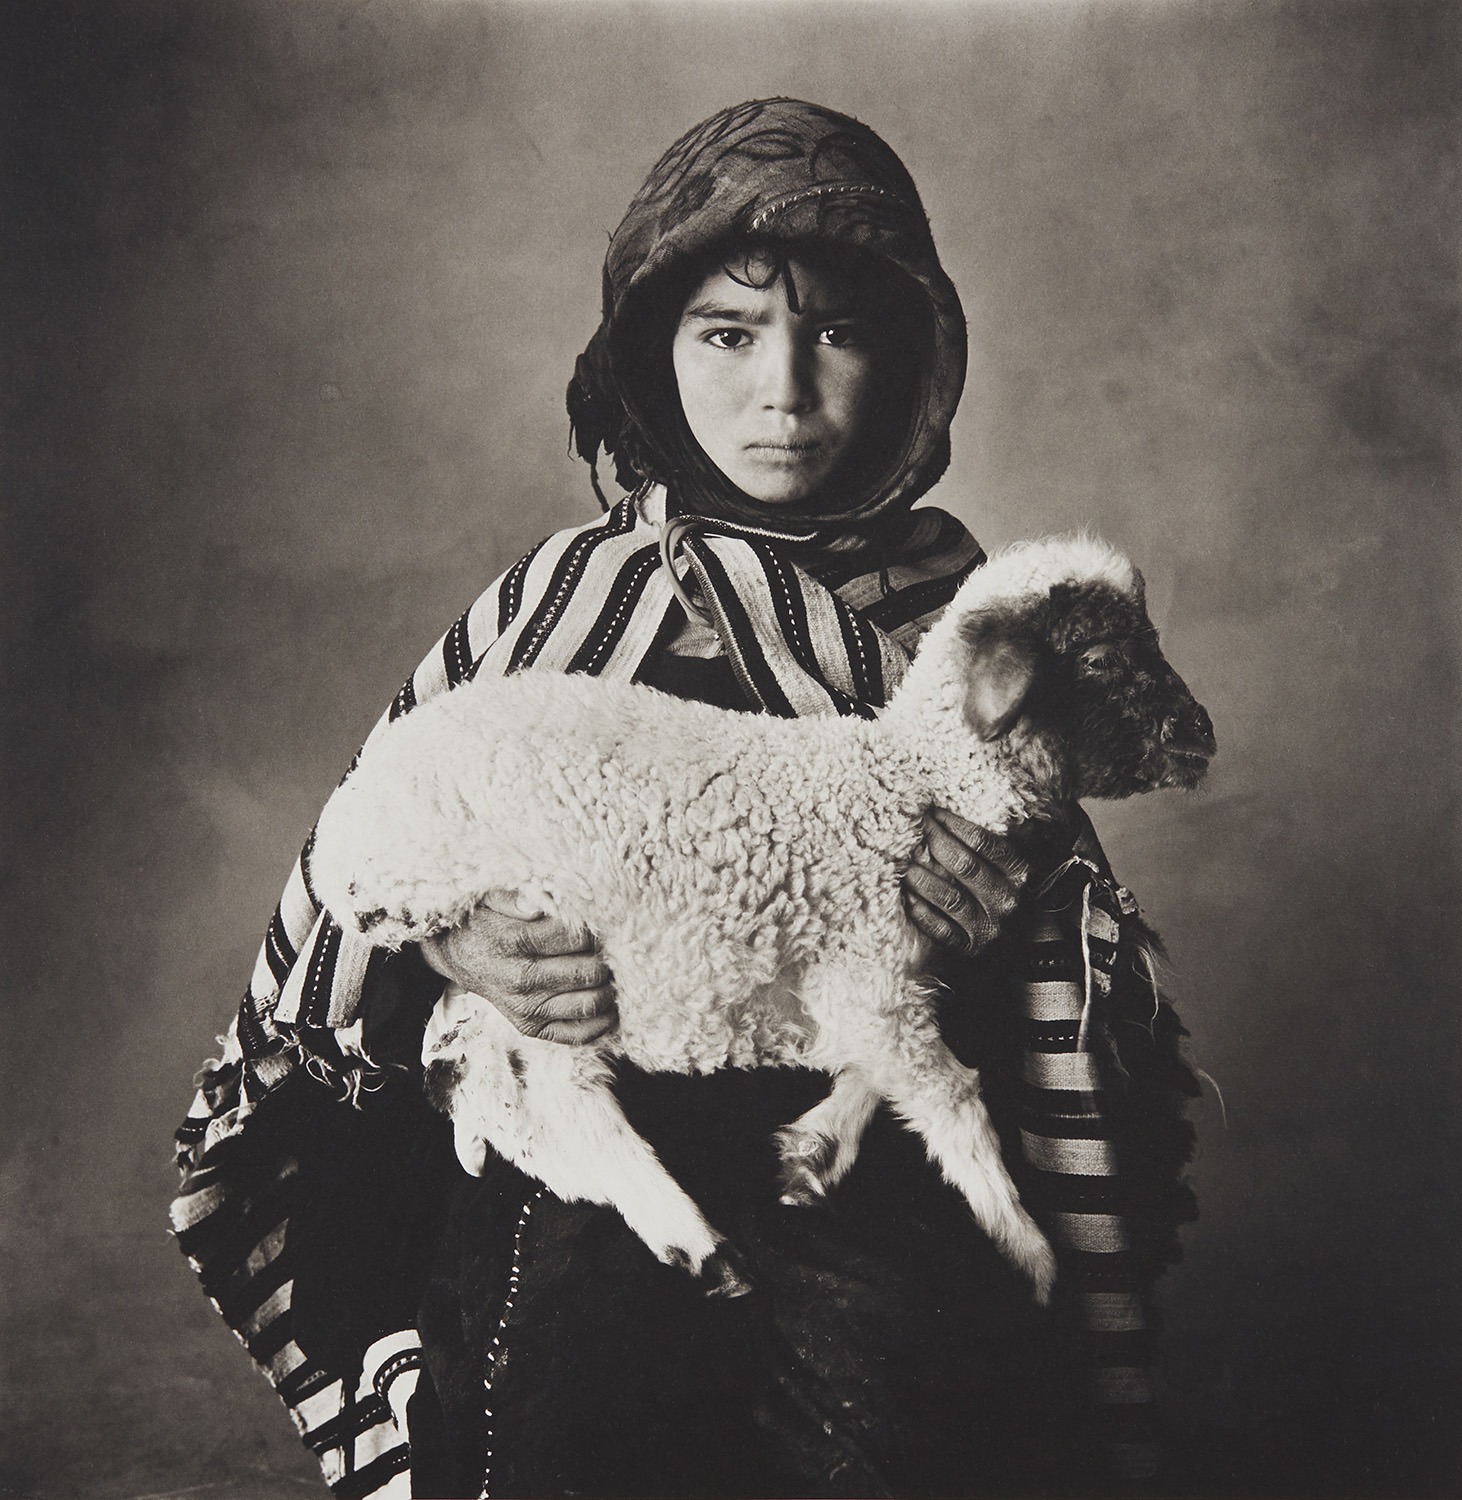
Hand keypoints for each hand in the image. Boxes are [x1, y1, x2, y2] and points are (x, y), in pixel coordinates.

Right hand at [419, 889, 616, 1044]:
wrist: (458, 953)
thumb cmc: (485, 920)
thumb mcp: (493, 897)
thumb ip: (519, 896)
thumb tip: (542, 905)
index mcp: (515, 942)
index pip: (577, 937)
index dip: (597, 928)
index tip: (604, 920)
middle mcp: (521, 979)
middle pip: (589, 971)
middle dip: (608, 957)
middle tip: (615, 945)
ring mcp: (527, 1009)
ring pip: (590, 1003)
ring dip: (610, 987)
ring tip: (612, 969)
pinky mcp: (531, 1027)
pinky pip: (579, 1034)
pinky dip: (602, 1020)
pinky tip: (608, 1001)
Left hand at [902, 810, 1030, 954]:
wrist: (1026, 942)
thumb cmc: (1009, 890)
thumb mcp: (1015, 865)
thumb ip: (1000, 839)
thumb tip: (971, 803)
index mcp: (1019, 873)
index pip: (985, 843)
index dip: (956, 824)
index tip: (933, 812)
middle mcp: (1006, 899)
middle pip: (965, 866)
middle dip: (936, 843)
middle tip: (915, 829)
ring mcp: (989, 926)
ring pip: (950, 898)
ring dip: (923, 878)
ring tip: (905, 863)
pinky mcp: (970, 948)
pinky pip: (942, 930)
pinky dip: (922, 913)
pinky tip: (908, 896)